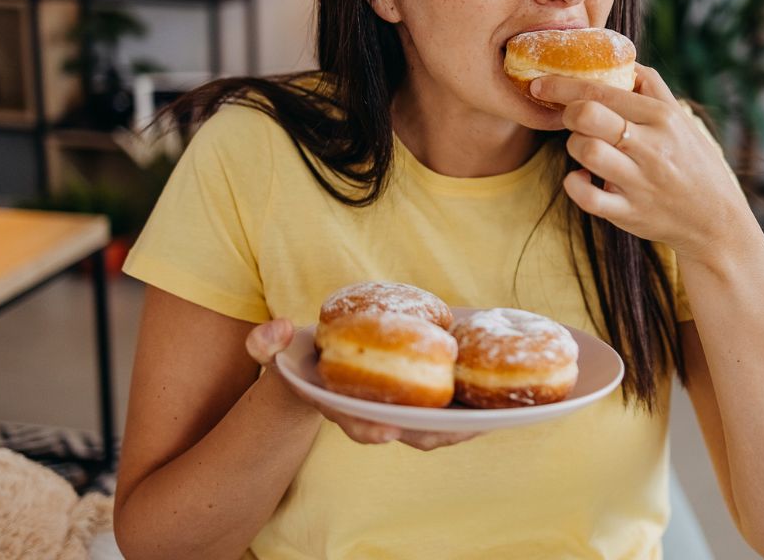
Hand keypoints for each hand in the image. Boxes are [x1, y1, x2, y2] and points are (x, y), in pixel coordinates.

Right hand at [245, 319, 481, 450]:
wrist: (321, 362)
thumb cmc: (301, 357)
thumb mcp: (278, 348)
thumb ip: (266, 342)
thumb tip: (273, 330)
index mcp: (340, 406)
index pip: (355, 423)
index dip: (369, 428)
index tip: (382, 429)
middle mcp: (373, 415)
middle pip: (405, 432)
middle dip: (431, 431)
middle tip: (456, 425)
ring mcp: (400, 411)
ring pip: (435, 428)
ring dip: (462, 425)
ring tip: (489, 416)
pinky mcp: (423, 400)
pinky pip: (451, 412)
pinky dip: (473, 410)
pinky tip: (498, 400)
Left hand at [529, 63, 754, 262]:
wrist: (716, 220)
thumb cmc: (693, 162)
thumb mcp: (681, 119)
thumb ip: (651, 87)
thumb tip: (620, 61)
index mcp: (662, 117)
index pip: (602, 90)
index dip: (563, 84)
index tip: (541, 83)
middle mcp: (651, 147)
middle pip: (588, 116)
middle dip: (567, 112)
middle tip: (569, 118)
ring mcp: (639, 182)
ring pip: (585, 150)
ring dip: (573, 146)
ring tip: (584, 148)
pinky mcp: (628, 213)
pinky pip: (587, 196)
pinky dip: (574, 184)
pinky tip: (582, 178)